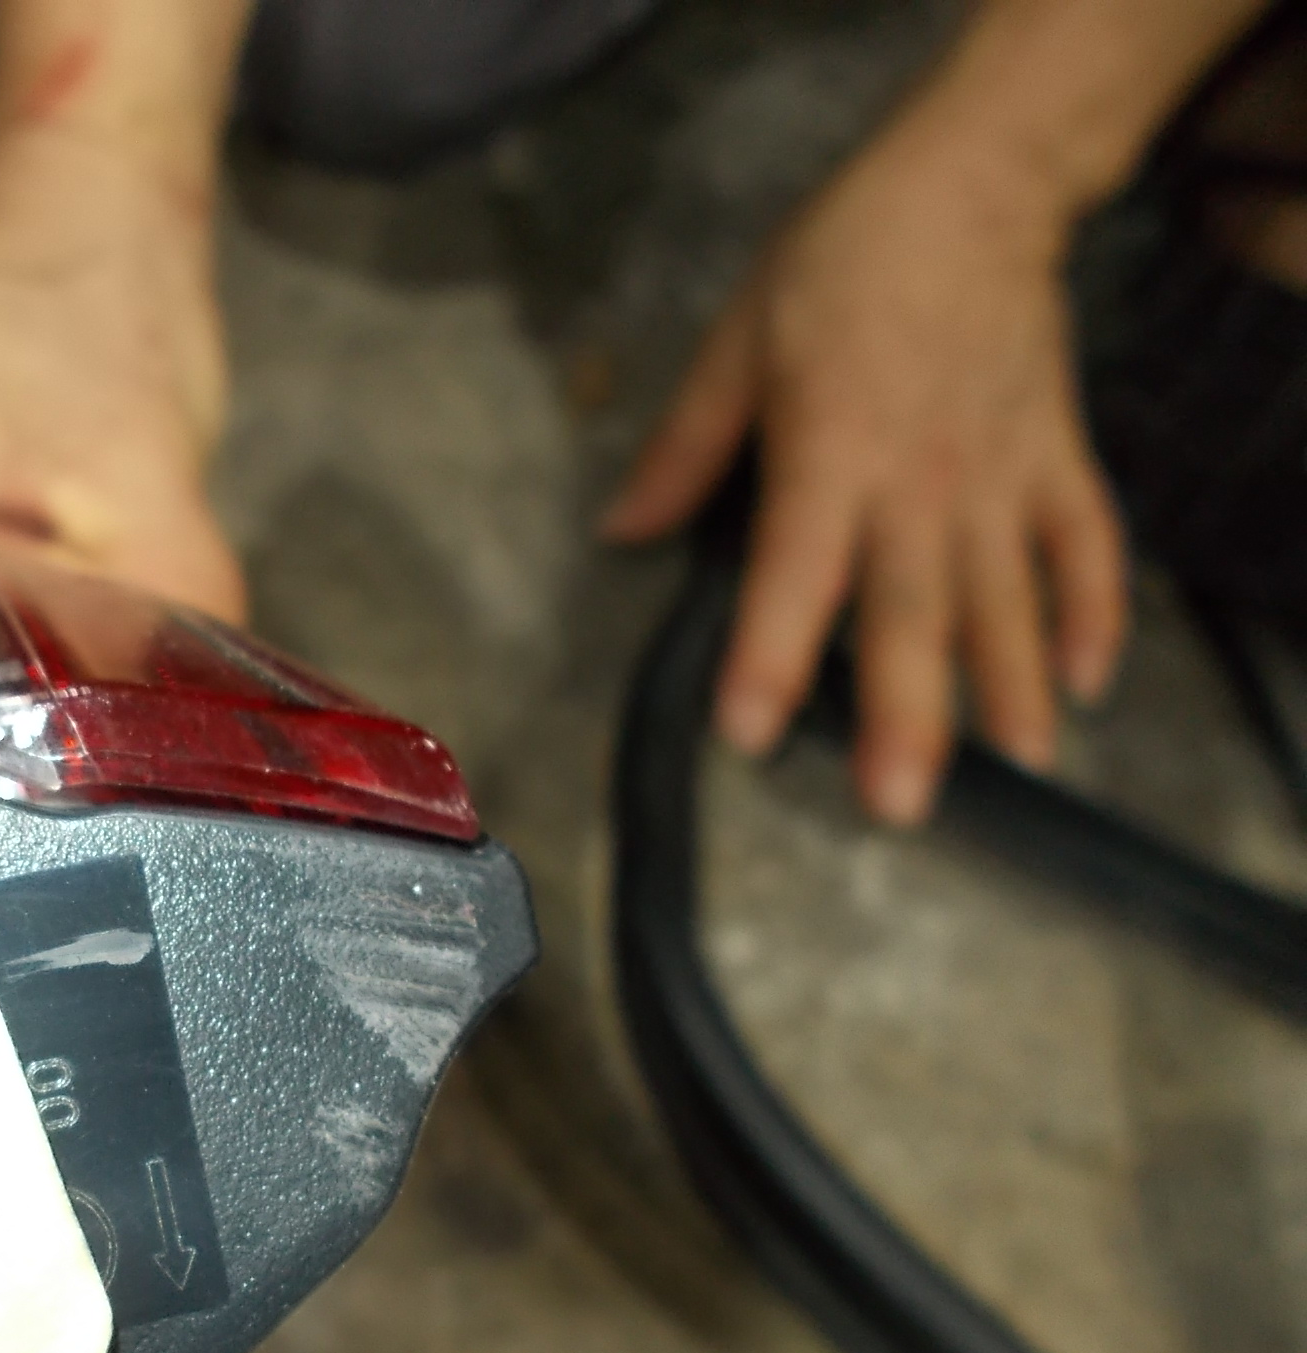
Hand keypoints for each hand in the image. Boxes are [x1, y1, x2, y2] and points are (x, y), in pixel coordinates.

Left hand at [601, 117, 1127, 824]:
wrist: (974, 184)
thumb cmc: (844, 261)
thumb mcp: (737, 341)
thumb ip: (685, 450)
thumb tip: (622, 532)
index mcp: (829, 451)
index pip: (792, 573)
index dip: (768, 655)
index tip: (749, 732)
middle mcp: (919, 479)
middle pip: (911, 612)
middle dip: (906, 712)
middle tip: (899, 804)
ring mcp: (998, 473)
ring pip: (1006, 597)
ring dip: (1009, 687)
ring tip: (1015, 769)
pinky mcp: (1055, 456)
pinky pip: (1085, 544)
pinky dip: (1094, 612)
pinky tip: (1084, 684)